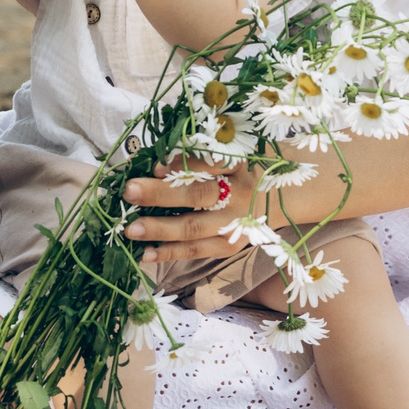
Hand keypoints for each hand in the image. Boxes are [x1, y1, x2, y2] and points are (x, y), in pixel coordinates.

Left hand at [118, 158, 263, 264]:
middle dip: (161, 194)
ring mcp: (236, 223)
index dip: (182, 163)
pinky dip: (170, 253)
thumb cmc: (241, 169)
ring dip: (160, 229)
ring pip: (195, 228)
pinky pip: (197, 251)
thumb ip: (197, 158)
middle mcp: (240, 194)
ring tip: (131, 229)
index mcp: (239, 164)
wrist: (278, 196)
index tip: (154, 165)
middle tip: (130, 192)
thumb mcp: (229, 154)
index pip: (211, 162)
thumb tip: (153, 167)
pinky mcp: (231, 245)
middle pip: (199, 195)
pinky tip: (146, 254)